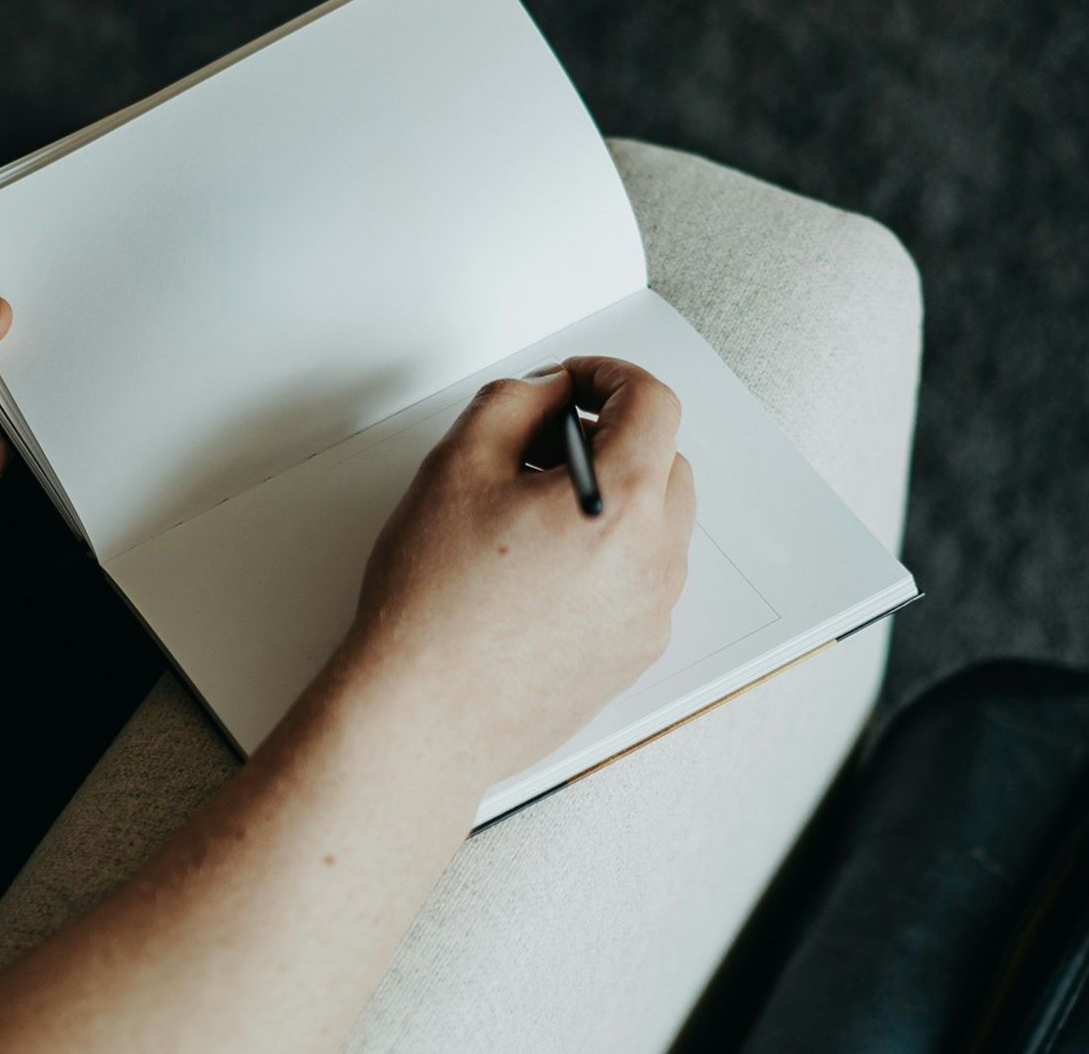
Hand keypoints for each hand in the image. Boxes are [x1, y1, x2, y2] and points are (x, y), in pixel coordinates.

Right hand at [342, 355, 694, 783]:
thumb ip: (512, 403)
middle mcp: (655, 561)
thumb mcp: (455, 466)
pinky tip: (534, 570)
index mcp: (622, 504)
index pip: (653, 403)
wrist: (423, 715)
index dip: (607, 374)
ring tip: (527, 515)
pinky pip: (640, 580)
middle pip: (665, 461)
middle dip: (610, 437)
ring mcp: (650, 615)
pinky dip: (605, 556)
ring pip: (655, 523)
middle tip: (538, 448)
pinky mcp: (633, 655)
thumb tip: (547, 394)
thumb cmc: (432, 607)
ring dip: (610, 498)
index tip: (572, 382)